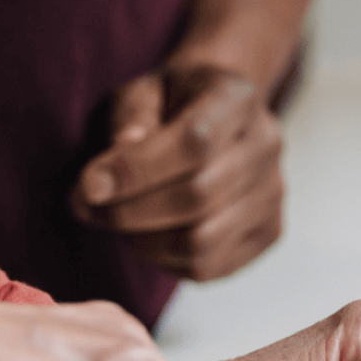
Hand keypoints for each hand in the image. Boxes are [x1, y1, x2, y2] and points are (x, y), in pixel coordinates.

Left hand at [70, 65, 283, 280]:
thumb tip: (108, 176)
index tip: (86, 186)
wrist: (219, 118)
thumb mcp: (141, 92)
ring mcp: (274, 192)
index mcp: (237, 97)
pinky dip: (166, 260)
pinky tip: (150, 235)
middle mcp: (267, 145)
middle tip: (87, 209)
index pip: (194, 142)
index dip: (136, 171)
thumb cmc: (171, 104)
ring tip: (120, 222)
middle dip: (129, 212)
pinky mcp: (270, 231)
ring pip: (201, 241)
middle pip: (198, 196)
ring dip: (144, 241)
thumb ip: (127, 123)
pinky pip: (208, 268)